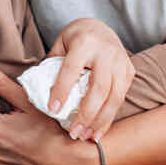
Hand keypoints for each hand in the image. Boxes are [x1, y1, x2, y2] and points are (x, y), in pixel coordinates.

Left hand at [45, 18, 135, 141]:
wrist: (99, 27)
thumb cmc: (74, 40)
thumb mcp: (59, 45)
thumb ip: (51, 67)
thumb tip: (36, 95)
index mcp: (84, 42)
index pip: (71, 70)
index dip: (62, 90)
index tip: (52, 110)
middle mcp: (106, 51)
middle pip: (99, 88)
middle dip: (86, 114)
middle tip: (74, 133)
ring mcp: (121, 61)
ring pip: (114, 96)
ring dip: (100, 121)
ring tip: (87, 137)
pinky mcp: (129, 71)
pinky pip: (121, 98)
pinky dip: (110, 117)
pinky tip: (98, 131)